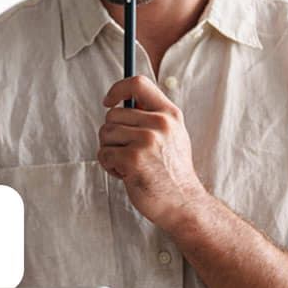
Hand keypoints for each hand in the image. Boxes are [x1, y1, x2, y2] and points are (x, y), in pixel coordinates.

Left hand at [99, 75, 208, 228]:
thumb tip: (123, 101)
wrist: (183, 203)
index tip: (109, 102)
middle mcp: (160, 123)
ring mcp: (146, 141)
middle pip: (113, 114)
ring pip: (105, 133)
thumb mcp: (173, 135)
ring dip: (110, 150)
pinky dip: (109, 165)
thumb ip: (152, 116)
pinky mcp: (133, 159)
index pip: (137, 84)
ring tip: (128, 164)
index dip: (117, 89)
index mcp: (170, 114)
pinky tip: (126, 174)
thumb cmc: (172, 171)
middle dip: (112, 133)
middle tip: (126, 151)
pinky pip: (104, 153)